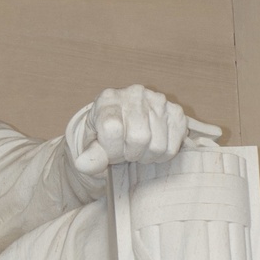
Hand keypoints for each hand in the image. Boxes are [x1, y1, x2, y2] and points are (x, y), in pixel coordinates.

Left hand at [71, 85, 203, 175]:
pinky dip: (162, 155)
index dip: (111, 149)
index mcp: (108, 98)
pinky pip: (173, 146)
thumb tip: (83, 165)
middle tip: (125, 151)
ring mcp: (158, 100)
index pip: (112, 128)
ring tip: (138, 149)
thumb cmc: (105, 133)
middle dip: (130, 154)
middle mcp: (134, 93)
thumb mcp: (92, 143)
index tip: (109, 150)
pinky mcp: (175, 111)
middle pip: (139, 138)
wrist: (124, 121)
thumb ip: (91, 155)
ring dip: (146, 156)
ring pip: (158, 145)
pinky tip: (151, 146)